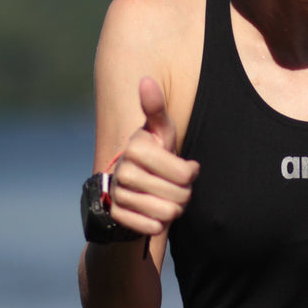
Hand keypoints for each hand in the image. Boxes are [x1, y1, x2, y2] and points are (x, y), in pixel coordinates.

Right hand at [107, 77, 199, 235]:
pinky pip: (153, 228)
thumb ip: (156, 109)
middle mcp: (123, 170)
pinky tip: (153, 212)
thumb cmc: (154, 154)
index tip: (184, 167)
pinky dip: (159, 223)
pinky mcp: (117, 215)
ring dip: (173, 209)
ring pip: (168, 214)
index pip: (185, 174)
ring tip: (166, 198)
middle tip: (175, 186)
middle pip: (180, 196)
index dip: (191, 174)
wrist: (129, 186)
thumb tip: (146, 80)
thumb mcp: (161, 131)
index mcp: (136, 147)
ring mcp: (118, 194)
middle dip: (184, 193)